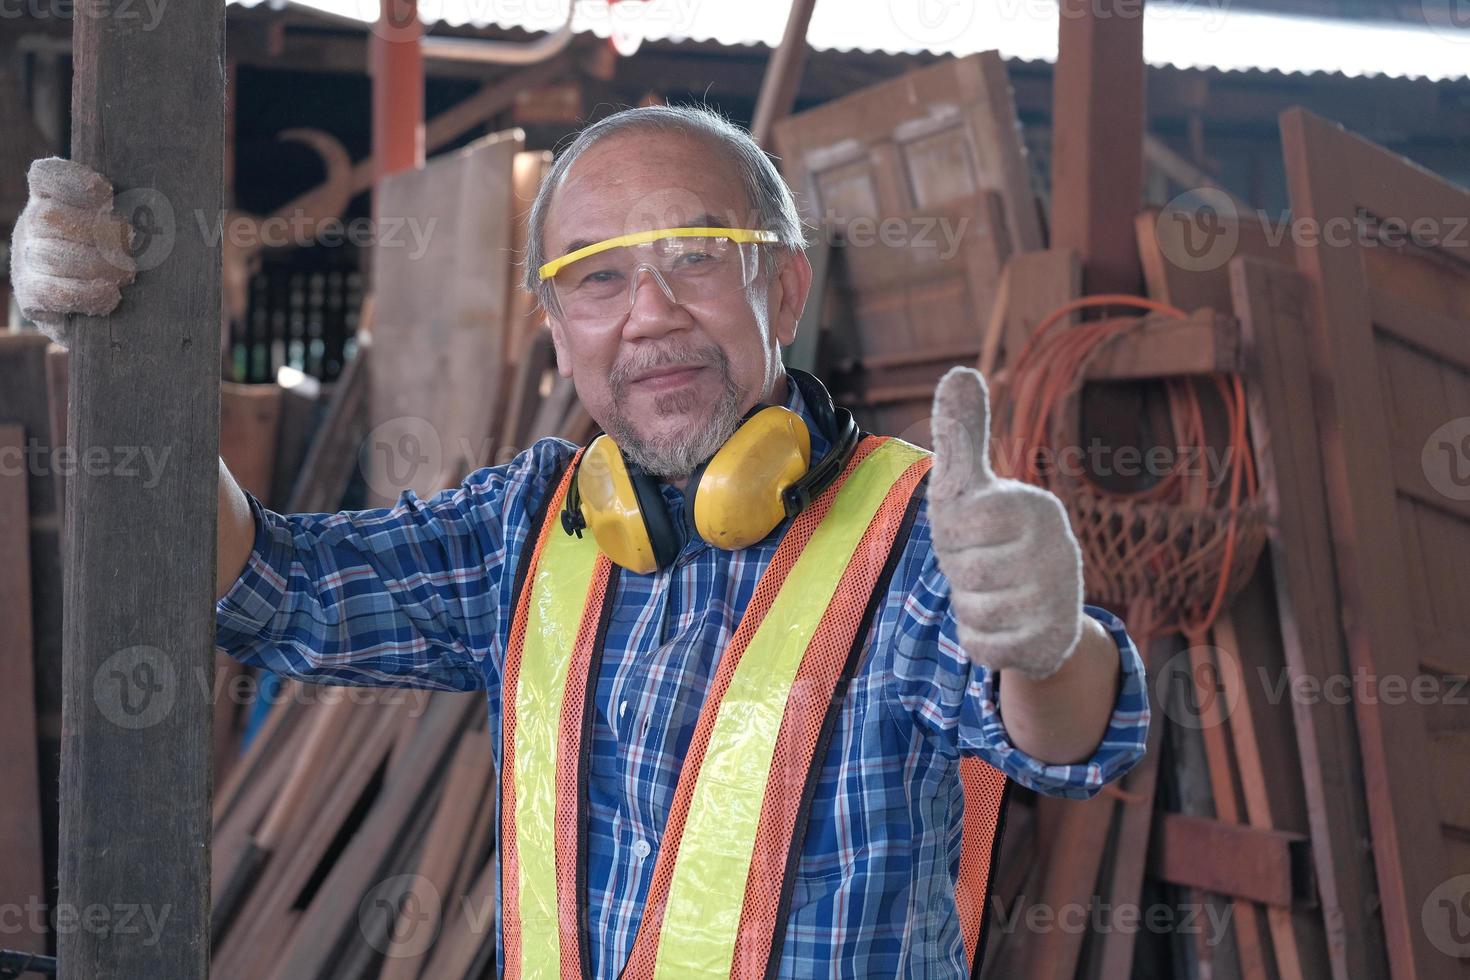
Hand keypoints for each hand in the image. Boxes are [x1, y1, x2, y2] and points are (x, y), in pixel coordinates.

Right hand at [8, 157, 136, 346]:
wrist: (91, 303)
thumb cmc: (120, 252)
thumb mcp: (121, 223)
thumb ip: (127, 209)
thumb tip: (163, 205)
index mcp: (51, 198)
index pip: (46, 176)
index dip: (72, 182)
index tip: (106, 194)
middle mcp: (32, 225)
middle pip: (48, 217)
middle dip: (96, 232)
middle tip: (130, 244)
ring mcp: (27, 260)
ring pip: (48, 254)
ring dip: (95, 264)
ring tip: (127, 273)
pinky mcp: (32, 295)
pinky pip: (49, 292)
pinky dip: (84, 293)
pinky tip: (110, 294)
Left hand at [926, 366, 1082, 679]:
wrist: (1042, 611)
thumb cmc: (992, 538)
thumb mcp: (972, 487)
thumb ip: (962, 436)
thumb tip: (958, 371)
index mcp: (1036, 506)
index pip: (960, 522)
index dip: (953, 533)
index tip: (972, 531)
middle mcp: (1057, 549)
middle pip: (963, 569)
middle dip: (960, 572)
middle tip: (984, 565)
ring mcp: (1057, 599)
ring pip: (971, 608)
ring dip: (971, 605)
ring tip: (995, 593)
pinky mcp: (1047, 643)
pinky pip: (982, 646)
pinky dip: (981, 639)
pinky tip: (1005, 626)